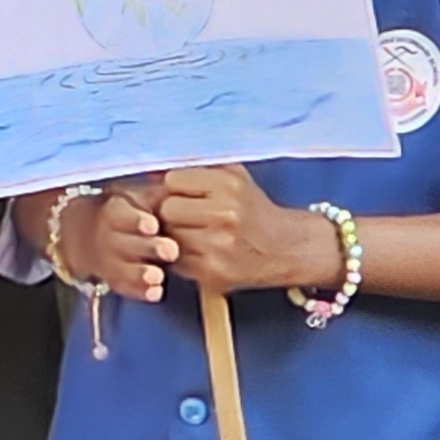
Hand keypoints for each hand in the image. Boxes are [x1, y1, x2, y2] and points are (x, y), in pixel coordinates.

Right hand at [57, 183, 177, 300]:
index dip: (136, 221)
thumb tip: (186, 187)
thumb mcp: (137, 196)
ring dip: (141, 274)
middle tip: (171, 250)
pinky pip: (125, 288)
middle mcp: (108, 237)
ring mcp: (110, 261)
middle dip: (148, 248)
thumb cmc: (126, 212)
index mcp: (114, 211)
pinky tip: (155, 293)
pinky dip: (140, 292)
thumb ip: (159, 195)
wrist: (88, 236)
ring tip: (158, 276)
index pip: (122, 215)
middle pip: (125, 244)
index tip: (153, 225)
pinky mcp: (116, 281)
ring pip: (123, 269)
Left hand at [150, 166, 337, 294]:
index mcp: (229, 185)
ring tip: (195, 233)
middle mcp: (225, 215)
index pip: (172, 180)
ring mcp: (219, 247)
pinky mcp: (214, 273)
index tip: (183, 193)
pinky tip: (201, 251)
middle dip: (172, 213)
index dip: (174, 188)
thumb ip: (197, 165)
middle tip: (187, 216)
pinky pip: (177, 262)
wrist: (287, 247)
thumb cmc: (254, 209)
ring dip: (175, 236)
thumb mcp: (234, 175)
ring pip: (168, 237)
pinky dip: (183, 257)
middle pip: (167, 209)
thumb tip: (152, 166)